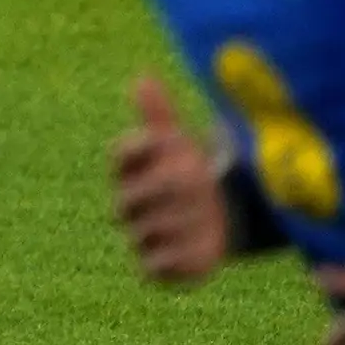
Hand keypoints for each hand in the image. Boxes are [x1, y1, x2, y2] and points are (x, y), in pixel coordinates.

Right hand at [112, 74, 230, 285]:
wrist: (224, 214)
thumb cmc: (197, 171)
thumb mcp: (182, 143)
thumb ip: (160, 114)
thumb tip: (142, 76)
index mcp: (129, 170)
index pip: (121, 155)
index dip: (144, 148)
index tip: (174, 140)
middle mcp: (127, 203)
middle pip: (129, 198)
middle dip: (164, 190)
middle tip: (197, 183)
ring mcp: (140, 236)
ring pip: (143, 231)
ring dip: (176, 222)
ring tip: (206, 216)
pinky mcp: (154, 268)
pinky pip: (152, 268)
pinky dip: (175, 259)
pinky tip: (202, 245)